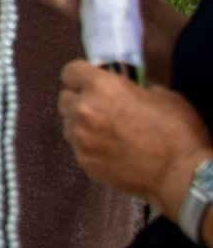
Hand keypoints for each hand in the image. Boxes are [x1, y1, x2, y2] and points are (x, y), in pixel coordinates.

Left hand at [58, 58, 212, 219]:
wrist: (182, 176)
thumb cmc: (177, 134)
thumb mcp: (162, 96)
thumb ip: (135, 88)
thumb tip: (128, 90)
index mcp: (102, 88)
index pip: (70, 72)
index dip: (81, 76)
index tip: (90, 82)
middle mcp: (84, 110)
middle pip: (65, 97)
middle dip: (80, 100)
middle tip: (103, 108)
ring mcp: (81, 138)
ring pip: (68, 123)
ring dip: (82, 124)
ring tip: (108, 131)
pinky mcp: (84, 162)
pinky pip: (78, 147)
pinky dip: (89, 146)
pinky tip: (111, 150)